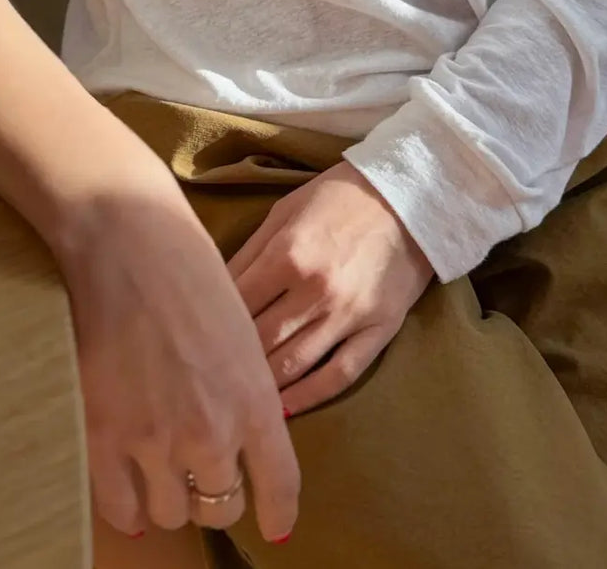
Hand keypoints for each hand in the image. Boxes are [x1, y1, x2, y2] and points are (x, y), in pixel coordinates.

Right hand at [56, 161, 299, 543]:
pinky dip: (129, 507)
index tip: (276, 522)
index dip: (278, 511)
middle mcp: (212, 431)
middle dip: (220, 495)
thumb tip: (238, 428)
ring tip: (166, 475)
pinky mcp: (105, 436)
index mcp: (255, 399)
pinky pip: (121, 506)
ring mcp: (156, 440)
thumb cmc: (189, 268)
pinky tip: (131, 499)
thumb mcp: (240, 329)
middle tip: (208, 479)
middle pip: (223, 504)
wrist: (128, 241)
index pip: (279, 485)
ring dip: (173, 497)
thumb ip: (244, 386)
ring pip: (173, 511)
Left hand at [228, 161, 433, 414]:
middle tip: (209, 373)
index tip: (196, 338)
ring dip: (263, 384)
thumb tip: (213, 290)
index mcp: (288, 255)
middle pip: (259, 340)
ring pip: (293, 366)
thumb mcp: (285, 211)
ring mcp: (349, 315)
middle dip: (231, 357)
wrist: (411, 196)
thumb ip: (249, 253)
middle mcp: (316, 291)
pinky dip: (308, 397)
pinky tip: (285, 409)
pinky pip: (339, 375)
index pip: (236, 305)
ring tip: (238, 396)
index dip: (211, 324)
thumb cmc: (339, 197)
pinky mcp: (379, 330)